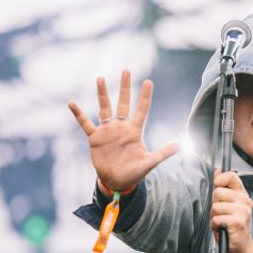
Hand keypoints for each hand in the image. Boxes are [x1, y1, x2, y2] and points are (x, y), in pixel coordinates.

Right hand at [68, 70, 178, 191]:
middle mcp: (121, 127)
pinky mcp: (95, 138)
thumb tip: (181, 146)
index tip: (148, 81)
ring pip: (105, 108)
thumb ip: (163, 153)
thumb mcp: (149, 163)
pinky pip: (86, 123)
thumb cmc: (135, 172)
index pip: (142, 110)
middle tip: (126, 71)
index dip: (144, 96)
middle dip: (125, 88)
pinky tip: (72, 103)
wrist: (117, 182)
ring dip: (102, 94)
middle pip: (123, 103)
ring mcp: (108, 131)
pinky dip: (79, 114)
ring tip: (101, 79)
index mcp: (135, 131)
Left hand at [211, 169, 252, 252]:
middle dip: (214, 205)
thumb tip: (217, 170)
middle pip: (218, 192)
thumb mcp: (226, 205)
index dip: (219, 180)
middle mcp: (245, 200)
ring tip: (222, 223)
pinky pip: (217, 219)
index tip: (216, 189)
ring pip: (216, 206)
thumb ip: (222, 188)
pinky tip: (222, 230)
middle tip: (221, 215)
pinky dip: (215, 226)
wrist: (242, 249)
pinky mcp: (238, 221)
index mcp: (242, 194)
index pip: (231, 176)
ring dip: (214, 217)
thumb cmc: (230, 227)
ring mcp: (243, 211)